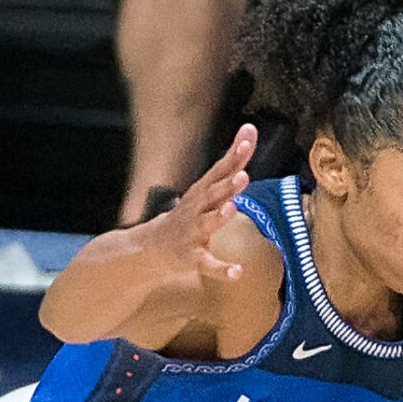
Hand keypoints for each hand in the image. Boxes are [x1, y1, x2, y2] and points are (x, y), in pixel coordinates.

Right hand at [143, 123, 254, 282]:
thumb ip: (231, 164)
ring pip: (207, 223)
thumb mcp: (208, 188)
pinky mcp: (191, 257)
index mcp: (202, 192)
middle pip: (213, 193)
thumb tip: (250, 129)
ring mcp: (192, 232)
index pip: (221, 168)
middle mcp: (197, 209)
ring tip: (232, 208)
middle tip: (243, 175)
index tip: (248, 136)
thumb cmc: (189, 214)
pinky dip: (222, 269)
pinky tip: (238, 272)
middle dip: (227, 184)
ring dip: (219, 216)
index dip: (235, 153)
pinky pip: (208, 264)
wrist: (152, 246)